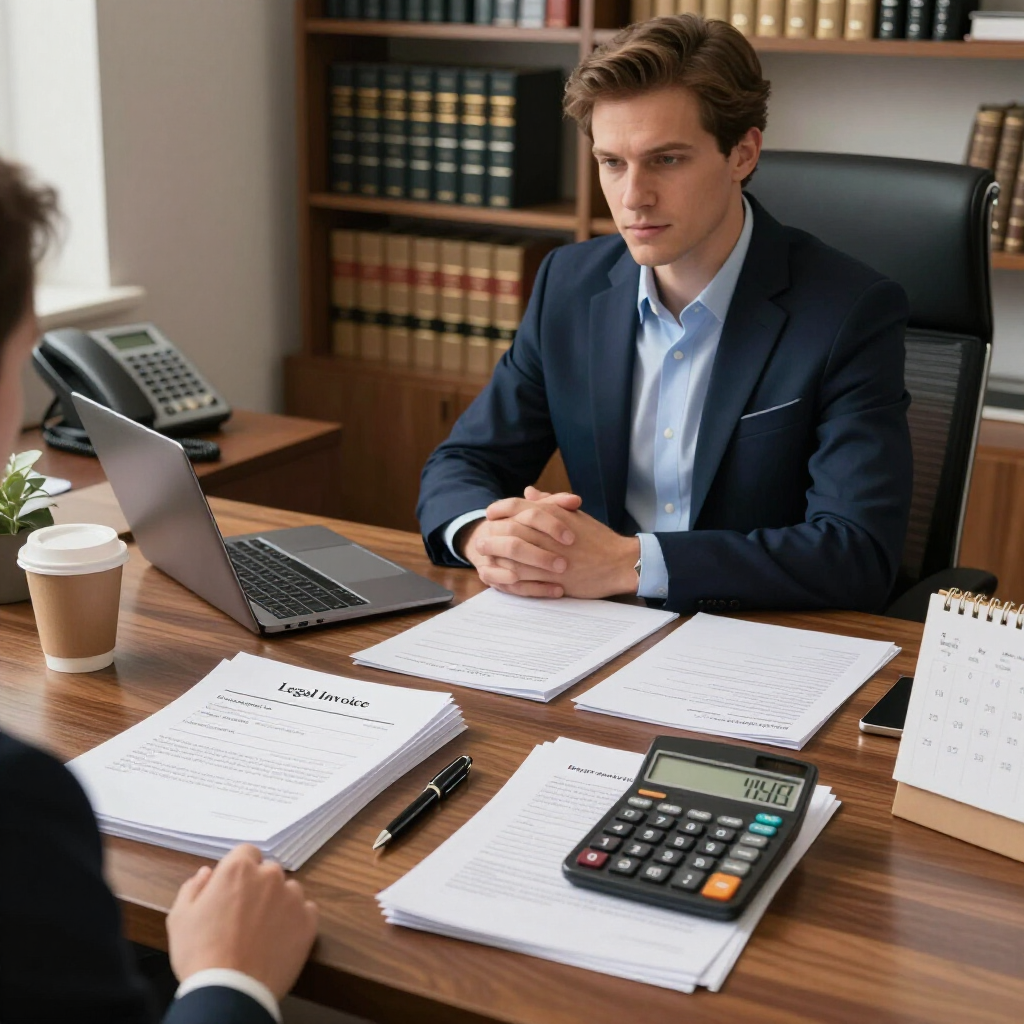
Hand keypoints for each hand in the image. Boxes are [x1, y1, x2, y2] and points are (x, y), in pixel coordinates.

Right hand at [167, 844, 317, 999]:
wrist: (229, 991)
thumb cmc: (200, 954)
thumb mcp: (180, 917)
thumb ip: (194, 887)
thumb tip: (206, 873)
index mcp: (238, 869)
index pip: (246, 852)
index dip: (239, 869)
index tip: (232, 889)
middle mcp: (270, 876)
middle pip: (268, 872)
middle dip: (258, 887)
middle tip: (244, 915)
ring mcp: (293, 897)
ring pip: (288, 891)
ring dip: (278, 903)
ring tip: (261, 932)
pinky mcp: (308, 920)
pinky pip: (305, 911)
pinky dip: (295, 921)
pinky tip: (279, 940)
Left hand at [461, 487, 639, 599]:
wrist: (619, 562)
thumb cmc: (598, 538)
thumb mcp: (573, 514)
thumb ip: (548, 502)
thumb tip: (528, 491)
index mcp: (552, 515)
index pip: (517, 506)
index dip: (499, 509)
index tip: (489, 514)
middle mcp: (547, 533)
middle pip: (508, 531)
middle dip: (491, 535)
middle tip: (480, 540)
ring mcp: (548, 556)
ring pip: (511, 557)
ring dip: (495, 557)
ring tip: (484, 559)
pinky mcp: (551, 578)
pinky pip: (522, 579)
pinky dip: (507, 578)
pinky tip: (500, 578)